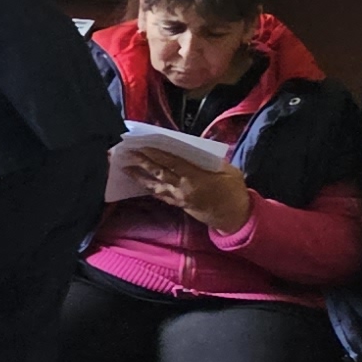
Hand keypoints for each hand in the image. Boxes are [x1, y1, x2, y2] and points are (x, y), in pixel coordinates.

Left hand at [135, 152, 253, 231]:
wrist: (235, 216)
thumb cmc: (234, 191)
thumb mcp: (228, 171)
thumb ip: (212, 160)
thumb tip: (195, 150)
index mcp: (196, 177)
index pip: (171, 162)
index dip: (156, 154)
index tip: (143, 146)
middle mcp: (183, 187)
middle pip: (158, 173)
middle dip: (142, 162)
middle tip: (128, 153)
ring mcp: (179, 198)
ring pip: (155, 186)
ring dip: (139, 177)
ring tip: (126, 169)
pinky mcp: (179, 205)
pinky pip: (161, 196)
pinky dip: (150, 189)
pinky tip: (141, 183)